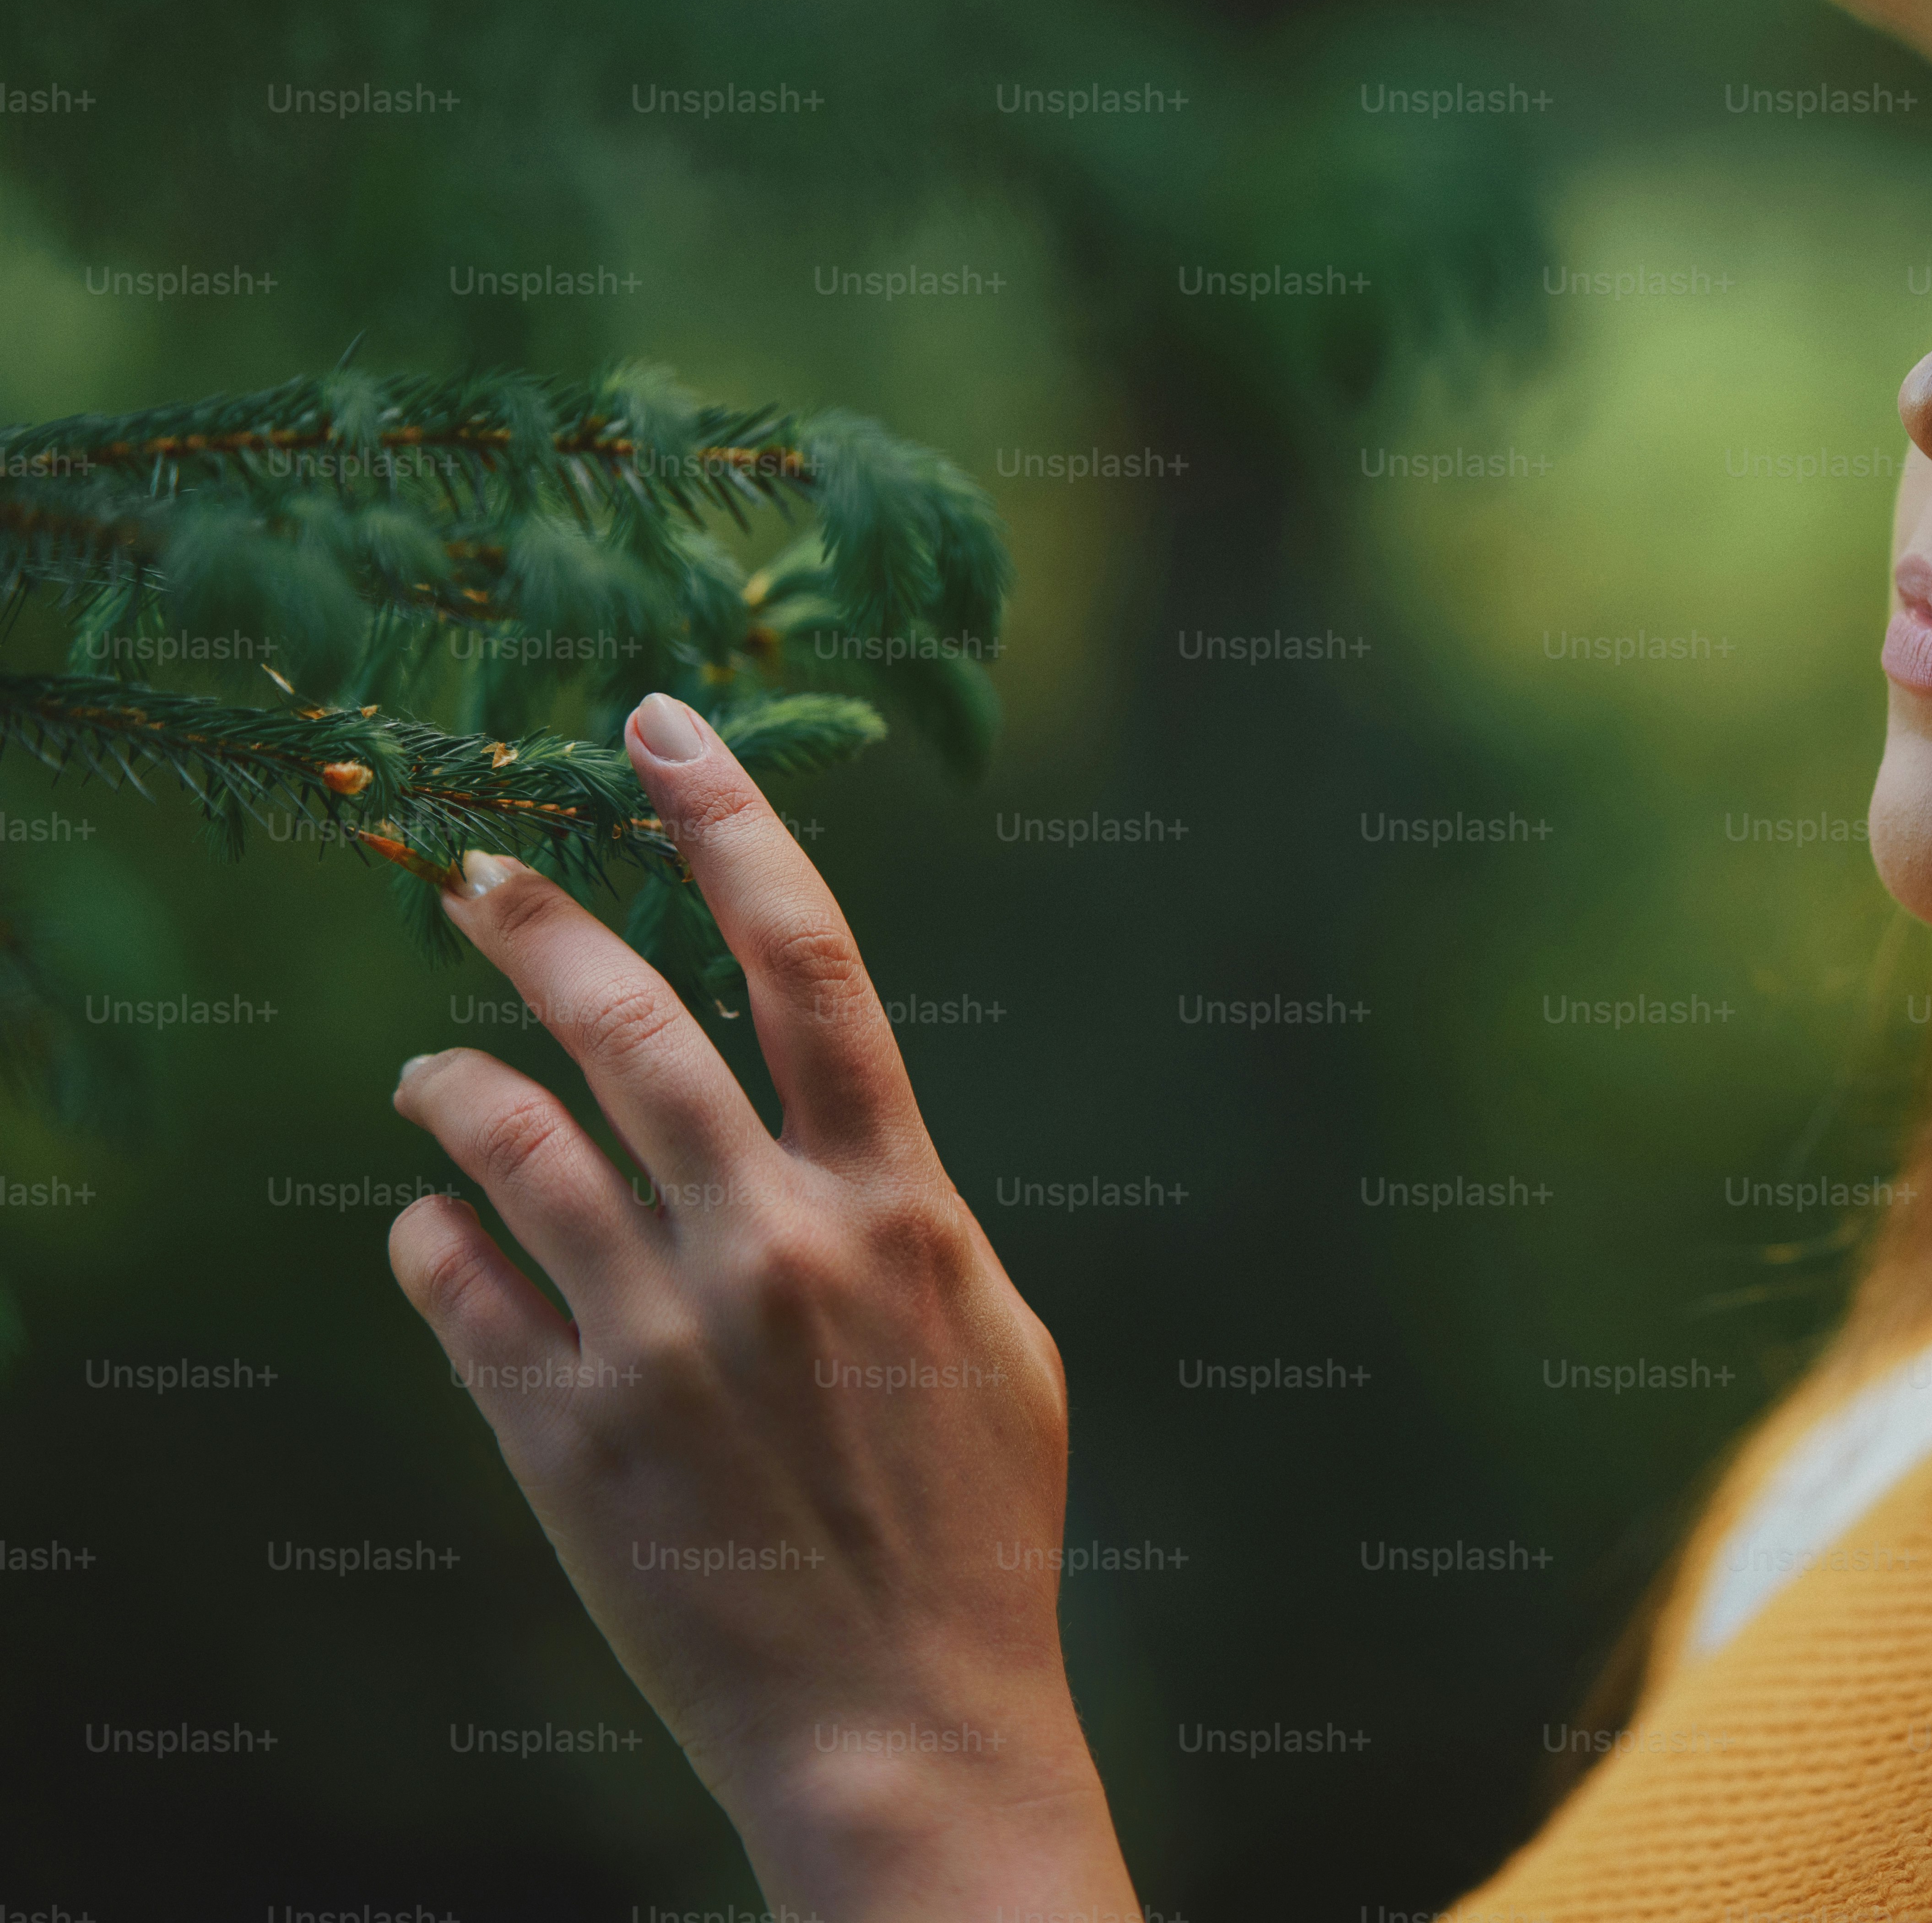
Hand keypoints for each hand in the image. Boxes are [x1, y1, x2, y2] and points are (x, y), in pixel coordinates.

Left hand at [386, 692, 1138, 1917]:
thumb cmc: (972, 1520)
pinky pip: (457, 1291)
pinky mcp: (568, 1440)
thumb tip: (835, 1139)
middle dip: (537, 922)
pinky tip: (428, 1224)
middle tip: (469, 872)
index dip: (734, 823)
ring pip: (511, 1147)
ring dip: (453, 1081)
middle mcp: (778, 1249)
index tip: (662, 725)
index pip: (812, 963)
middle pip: (632, 1025)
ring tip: (427, 1067)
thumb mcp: (993, 1335)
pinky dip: (429, 1238)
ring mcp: (663, 1343)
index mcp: (899, 1208)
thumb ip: (911, 1218)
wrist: (904, 1717)